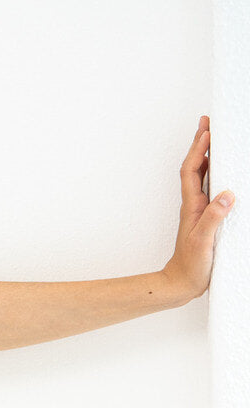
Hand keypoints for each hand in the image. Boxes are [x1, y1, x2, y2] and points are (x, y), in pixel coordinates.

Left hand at [162, 115, 234, 301]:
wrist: (181, 284)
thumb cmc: (191, 266)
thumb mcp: (204, 241)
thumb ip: (214, 218)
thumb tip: (226, 194)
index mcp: (192, 207)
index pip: (192, 171)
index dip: (198, 150)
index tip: (207, 130)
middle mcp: (194, 205)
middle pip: (195, 167)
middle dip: (201, 144)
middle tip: (208, 122)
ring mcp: (199, 211)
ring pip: (202, 176)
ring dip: (207, 155)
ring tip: (214, 137)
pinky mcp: (205, 219)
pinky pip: (210, 189)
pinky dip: (214, 173)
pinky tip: (222, 170)